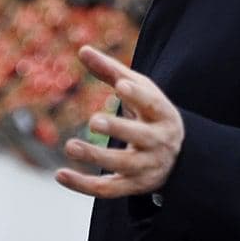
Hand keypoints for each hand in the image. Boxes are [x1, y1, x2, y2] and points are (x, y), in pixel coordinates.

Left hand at [54, 46, 183, 198]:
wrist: (179, 157)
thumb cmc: (150, 113)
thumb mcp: (138, 90)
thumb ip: (111, 70)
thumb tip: (82, 49)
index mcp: (162, 113)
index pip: (153, 104)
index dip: (138, 95)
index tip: (120, 85)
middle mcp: (158, 141)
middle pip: (140, 137)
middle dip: (119, 129)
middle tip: (93, 120)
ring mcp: (147, 167)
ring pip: (123, 166)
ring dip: (96, 157)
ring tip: (70, 146)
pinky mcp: (133, 186)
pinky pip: (107, 190)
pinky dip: (83, 185)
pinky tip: (60, 174)